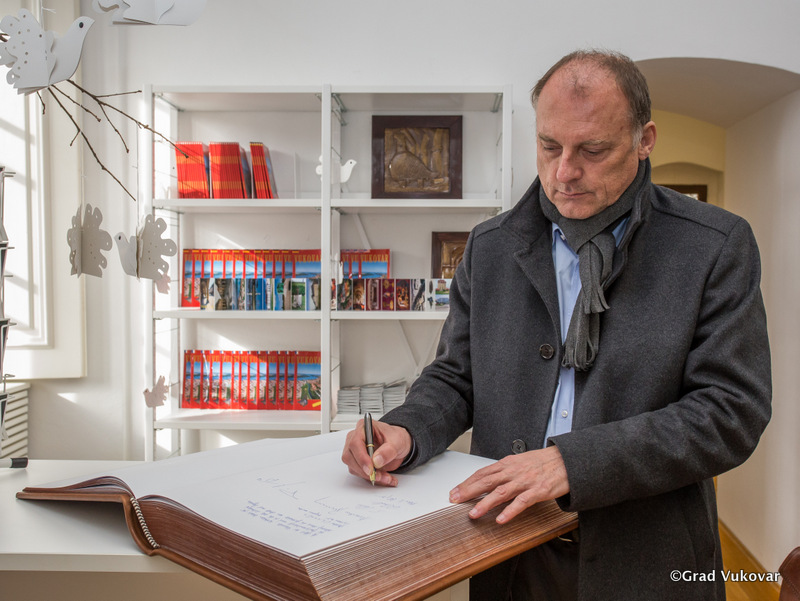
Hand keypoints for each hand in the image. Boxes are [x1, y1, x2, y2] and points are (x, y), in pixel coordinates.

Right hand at [341, 419, 412, 486]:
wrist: (398, 446)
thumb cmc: (396, 438)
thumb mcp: (398, 441)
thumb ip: (388, 450)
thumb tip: (376, 460)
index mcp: (364, 428)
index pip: (355, 443)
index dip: (361, 457)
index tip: (371, 469)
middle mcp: (355, 438)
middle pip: (350, 456)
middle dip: (365, 470)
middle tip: (379, 476)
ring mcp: (355, 451)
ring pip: (353, 467)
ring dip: (369, 476)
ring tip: (386, 477)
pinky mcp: (357, 462)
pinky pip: (360, 474)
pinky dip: (372, 479)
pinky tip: (384, 478)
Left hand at [449, 445, 569, 523]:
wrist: (567, 460)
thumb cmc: (543, 461)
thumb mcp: (520, 461)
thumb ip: (504, 470)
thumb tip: (488, 479)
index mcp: (508, 463)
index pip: (482, 473)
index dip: (467, 482)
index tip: (455, 491)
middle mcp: (513, 471)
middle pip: (486, 481)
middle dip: (469, 491)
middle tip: (455, 500)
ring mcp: (525, 481)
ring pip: (501, 492)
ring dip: (485, 504)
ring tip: (473, 514)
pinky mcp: (538, 491)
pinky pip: (522, 502)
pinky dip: (510, 511)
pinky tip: (501, 519)